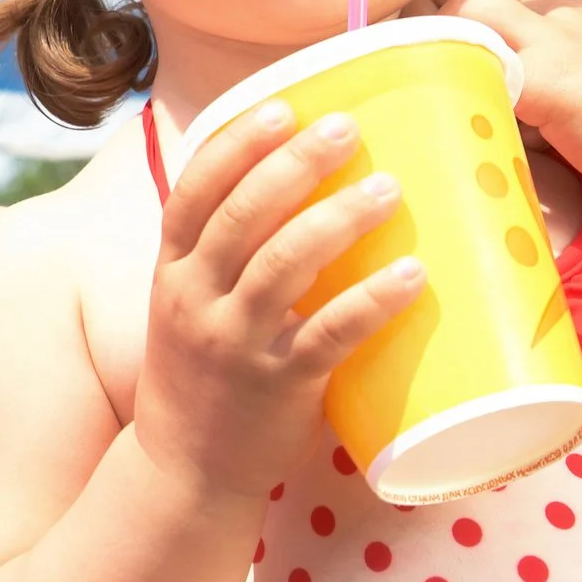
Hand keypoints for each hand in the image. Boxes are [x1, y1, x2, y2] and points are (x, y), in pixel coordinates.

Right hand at [135, 105, 425, 500]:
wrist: (184, 472)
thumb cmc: (204, 377)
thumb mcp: (189, 306)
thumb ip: (228, 257)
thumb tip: (305, 192)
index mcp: (170, 272)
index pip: (193, 192)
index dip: (235, 146)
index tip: (281, 108)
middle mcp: (194, 300)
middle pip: (241, 216)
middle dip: (294, 165)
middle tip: (347, 128)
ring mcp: (234, 343)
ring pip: (282, 266)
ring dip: (338, 219)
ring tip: (388, 189)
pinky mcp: (277, 385)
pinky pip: (328, 334)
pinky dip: (372, 301)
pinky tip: (411, 274)